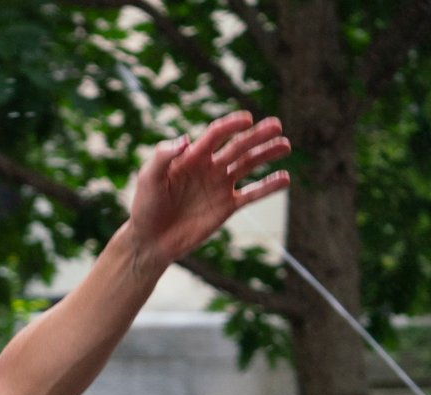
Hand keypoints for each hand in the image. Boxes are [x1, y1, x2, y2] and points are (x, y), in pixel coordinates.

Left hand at [126, 113, 290, 266]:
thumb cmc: (145, 207)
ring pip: (249, 164)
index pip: (215, 135)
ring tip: (285, 145)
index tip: (246, 119)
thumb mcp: (147, 179)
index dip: (230, 125)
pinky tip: (285, 178)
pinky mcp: (227, 206)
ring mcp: (220, 185)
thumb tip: (184, 140)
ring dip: (267, 154)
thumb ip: (162, 157)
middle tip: (277, 125)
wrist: (150, 241)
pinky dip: (268, 186)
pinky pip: (252, 194)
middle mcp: (210, 167)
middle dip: (257, 135)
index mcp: (191, 156)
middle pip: (238, 146)